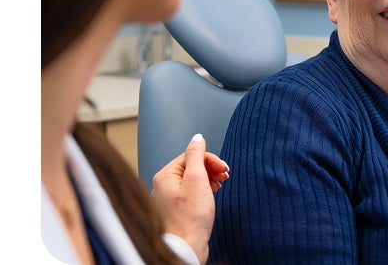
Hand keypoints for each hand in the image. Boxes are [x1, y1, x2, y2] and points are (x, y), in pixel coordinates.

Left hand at [151, 133, 229, 263]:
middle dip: (210, 169)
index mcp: (165, 176)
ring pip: (192, 180)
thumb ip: (197, 155)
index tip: (223, 169)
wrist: (186, 248)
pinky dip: (203, 192)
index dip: (210, 160)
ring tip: (218, 187)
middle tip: (224, 177)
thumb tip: (197, 138)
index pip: (191, 155)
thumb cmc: (190, 219)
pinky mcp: (177, 211)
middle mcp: (163, 186)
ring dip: (209, 180)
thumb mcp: (197, 179)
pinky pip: (191, 193)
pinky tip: (210, 198)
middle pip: (192, 167)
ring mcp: (169, 199)